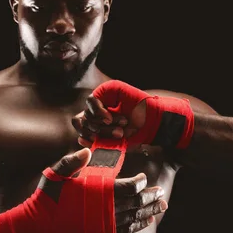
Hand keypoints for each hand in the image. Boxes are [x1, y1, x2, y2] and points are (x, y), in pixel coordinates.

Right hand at [50, 148, 167, 232]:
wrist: (35, 230)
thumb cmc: (45, 199)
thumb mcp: (56, 175)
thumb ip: (72, 161)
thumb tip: (88, 149)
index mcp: (99, 193)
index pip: (130, 187)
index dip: (140, 182)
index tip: (144, 178)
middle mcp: (106, 211)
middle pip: (137, 203)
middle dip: (151, 197)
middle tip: (161, 192)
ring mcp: (104, 227)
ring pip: (135, 218)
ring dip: (150, 211)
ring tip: (161, 206)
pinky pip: (126, 232)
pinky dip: (138, 226)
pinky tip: (146, 222)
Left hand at [73, 80, 194, 150]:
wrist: (152, 124)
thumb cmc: (135, 134)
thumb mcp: (113, 143)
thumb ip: (97, 143)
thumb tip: (80, 139)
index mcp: (96, 122)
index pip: (80, 126)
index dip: (84, 134)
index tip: (96, 141)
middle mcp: (97, 110)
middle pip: (81, 120)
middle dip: (97, 131)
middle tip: (116, 133)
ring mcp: (102, 99)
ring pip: (87, 112)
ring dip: (103, 123)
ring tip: (121, 125)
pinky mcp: (108, 89)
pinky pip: (92, 100)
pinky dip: (98, 111)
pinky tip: (108, 117)